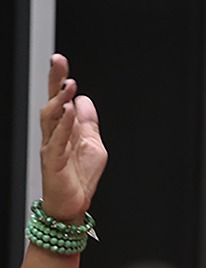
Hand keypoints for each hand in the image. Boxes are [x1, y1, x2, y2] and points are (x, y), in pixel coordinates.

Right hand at [39, 53, 107, 221]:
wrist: (74, 206)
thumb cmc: (81, 178)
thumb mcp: (93, 145)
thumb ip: (89, 123)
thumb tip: (84, 100)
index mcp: (65, 130)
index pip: (60, 100)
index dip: (59, 80)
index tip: (61, 61)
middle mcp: (54, 135)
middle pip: (52, 102)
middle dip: (54, 81)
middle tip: (58, 61)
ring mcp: (52, 147)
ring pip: (51, 118)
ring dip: (59, 100)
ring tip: (68, 85)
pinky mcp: (53, 162)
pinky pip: (57, 140)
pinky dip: (64, 125)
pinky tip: (68, 112)